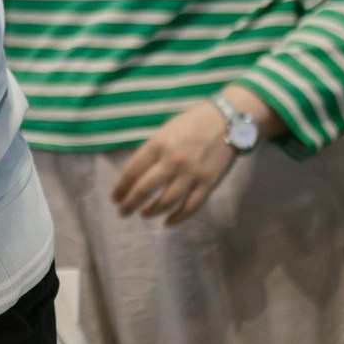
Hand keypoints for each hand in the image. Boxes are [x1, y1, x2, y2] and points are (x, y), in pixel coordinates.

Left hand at [111, 102, 239, 224]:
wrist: (229, 121)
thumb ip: (152, 151)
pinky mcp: (208, 184)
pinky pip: (190, 207)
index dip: (120, 188)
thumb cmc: (193, 123)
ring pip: (166, 202)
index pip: (131, 172)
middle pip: (144, 190)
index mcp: (158, 144)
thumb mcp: (166, 130)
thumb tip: (136, 175)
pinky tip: (167, 221)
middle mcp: (172, 161)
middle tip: (122, 212)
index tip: (115, 197)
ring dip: (151, 211)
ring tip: (144, 213)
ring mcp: (191, 174)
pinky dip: (177, 218)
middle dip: (129, 204)